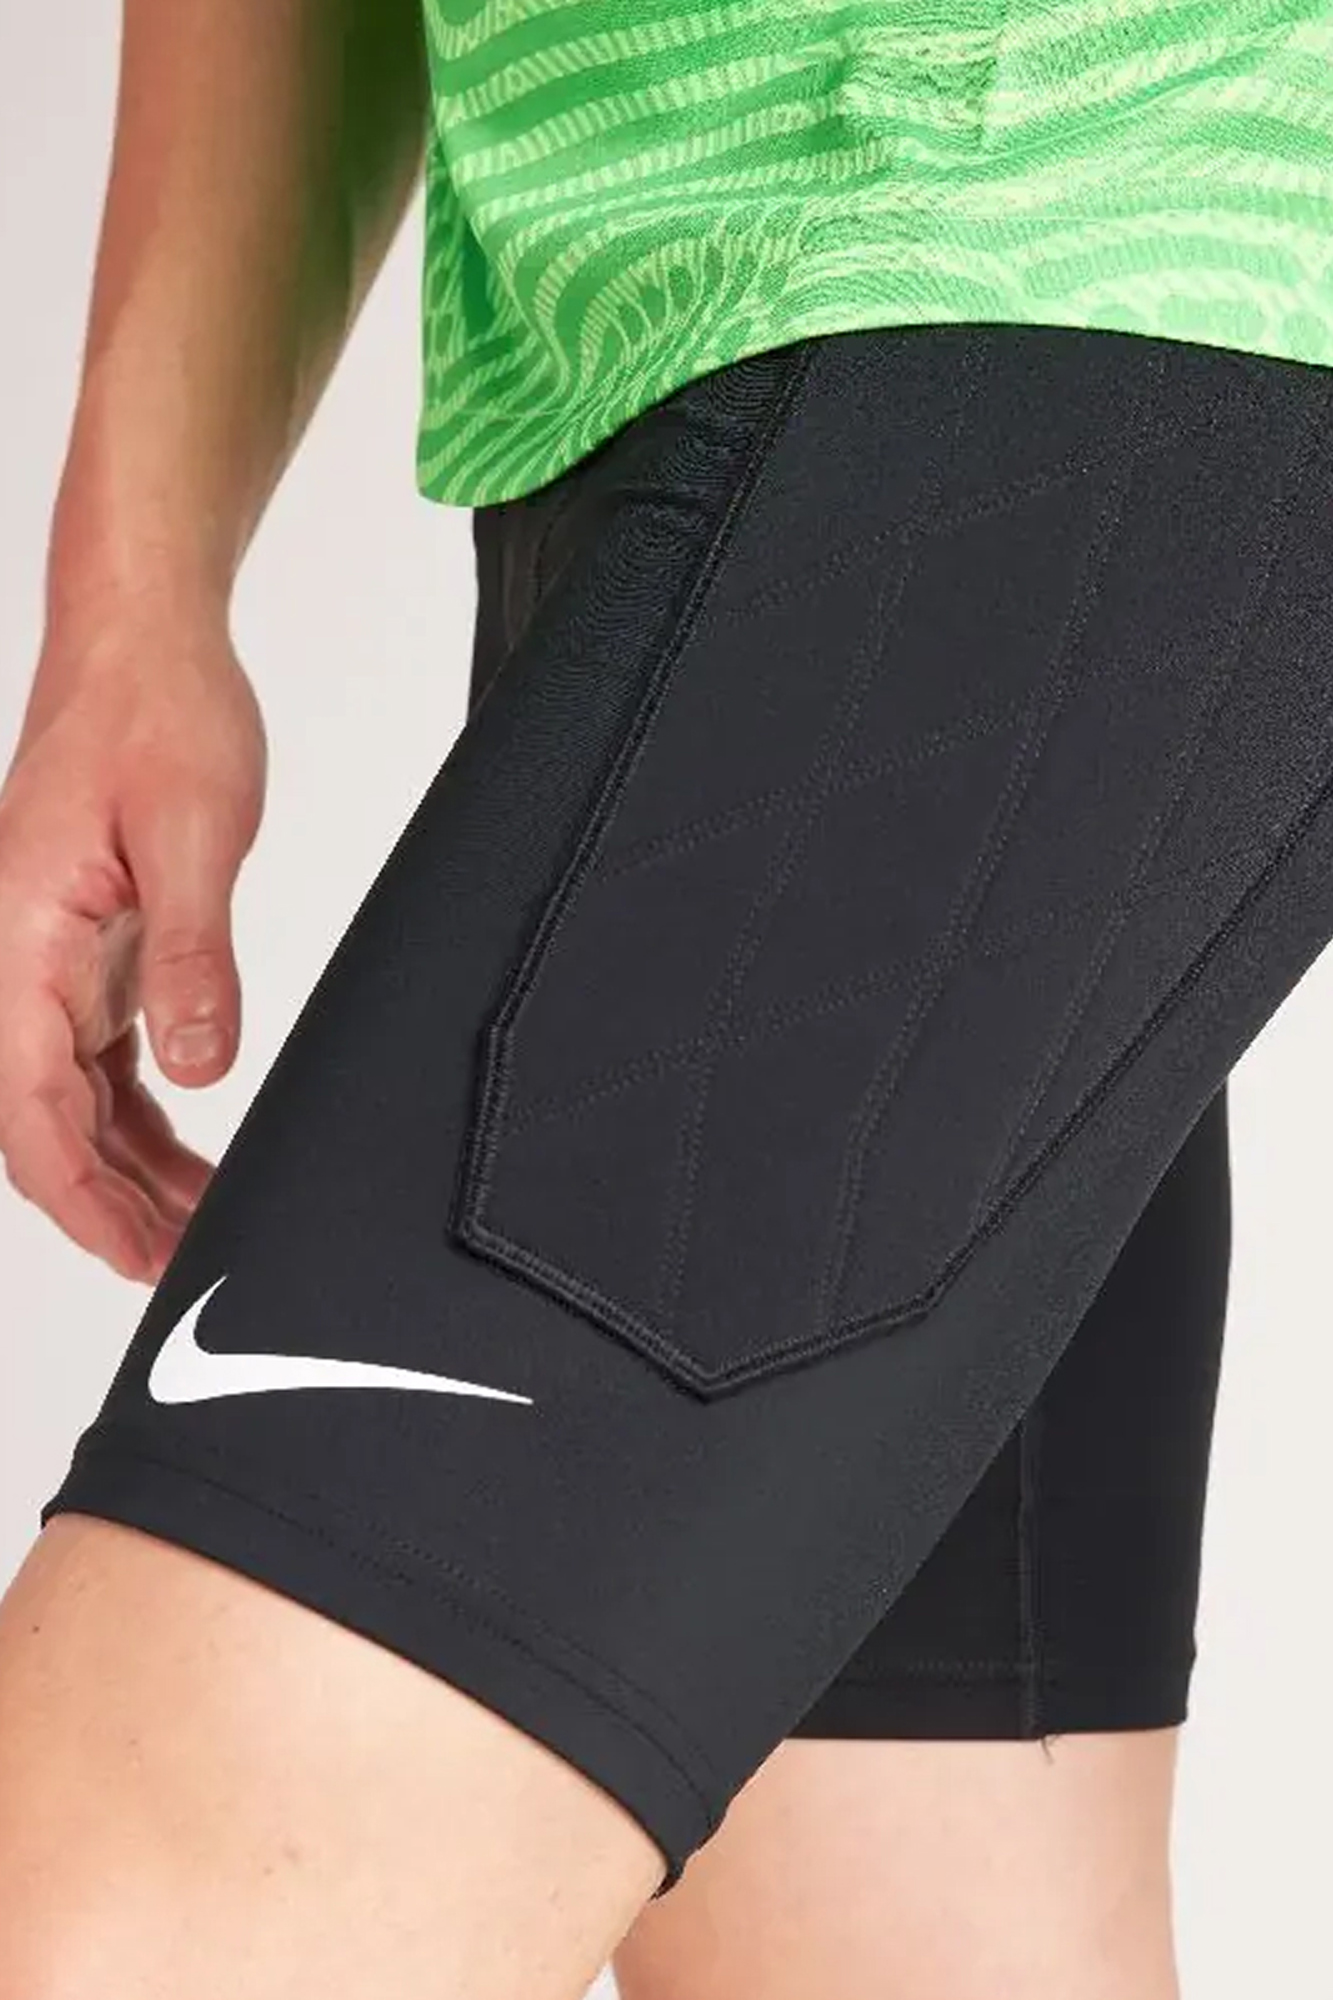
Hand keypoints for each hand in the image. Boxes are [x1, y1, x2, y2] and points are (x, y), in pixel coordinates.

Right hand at [0, 612, 265, 1282]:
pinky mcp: (80, 951)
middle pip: (40, 1123)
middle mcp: (11, 960)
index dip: (84, 1203)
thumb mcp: (193, 836)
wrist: (141, 645)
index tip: (141, 1264)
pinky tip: (182, 1157)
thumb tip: (198, 1070)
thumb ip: (190, 958)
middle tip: (184, 1270)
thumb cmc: (159, 716)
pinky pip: (92, 1061)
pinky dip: (134, 1120)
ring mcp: (41, 960)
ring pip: (66, 1101)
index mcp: (16, 942)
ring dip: (126, 1170)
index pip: (30, 1111)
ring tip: (197, 1226)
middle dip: (107, 1207)